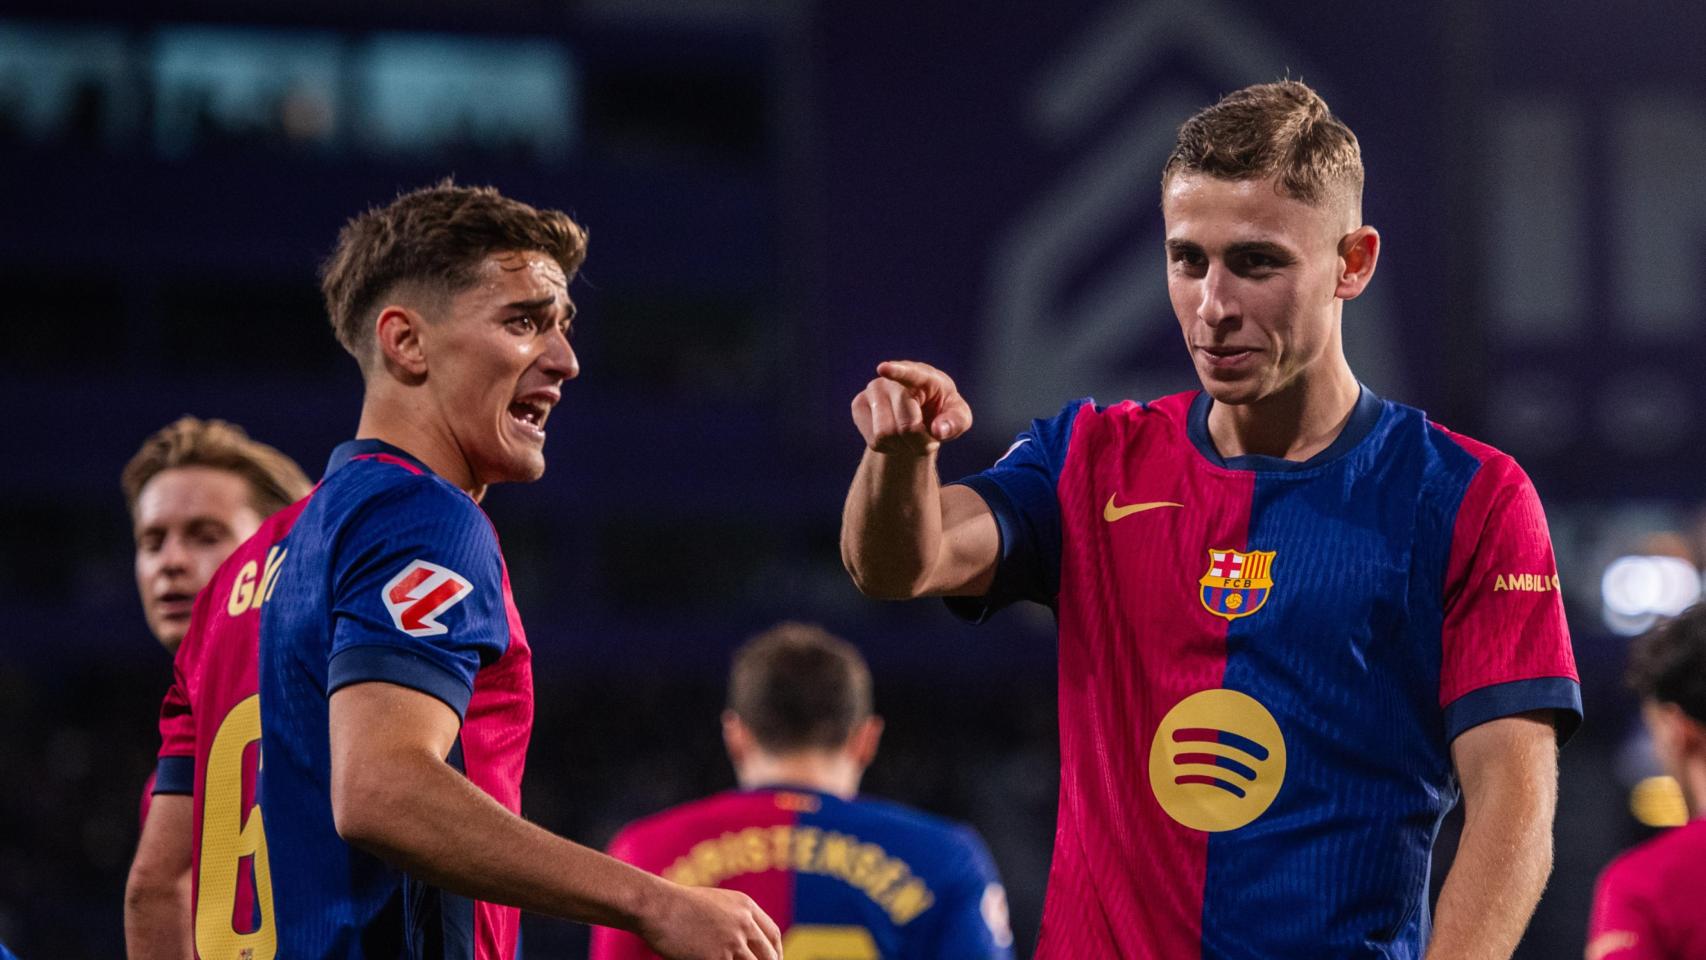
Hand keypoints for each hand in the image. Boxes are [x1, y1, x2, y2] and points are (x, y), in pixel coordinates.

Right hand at [638, 883, 782, 959]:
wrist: (657, 906)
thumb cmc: (678, 905)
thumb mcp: (714, 902)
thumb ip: (733, 917)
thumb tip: (742, 938)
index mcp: (745, 906)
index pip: (772, 935)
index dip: (775, 952)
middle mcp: (744, 923)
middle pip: (768, 955)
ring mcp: (732, 941)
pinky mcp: (717, 957)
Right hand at [851, 360, 974, 454]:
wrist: (918, 417)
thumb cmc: (941, 412)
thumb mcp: (959, 417)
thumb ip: (955, 422)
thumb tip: (939, 430)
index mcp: (922, 376)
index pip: (909, 374)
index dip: (896, 372)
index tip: (883, 368)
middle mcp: (893, 380)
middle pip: (904, 425)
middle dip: (919, 441)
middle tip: (927, 439)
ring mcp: (872, 391)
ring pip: (885, 435)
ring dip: (904, 447)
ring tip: (911, 437)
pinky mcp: (858, 406)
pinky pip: (874, 441)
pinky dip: (889, 449)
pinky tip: (895, 437)